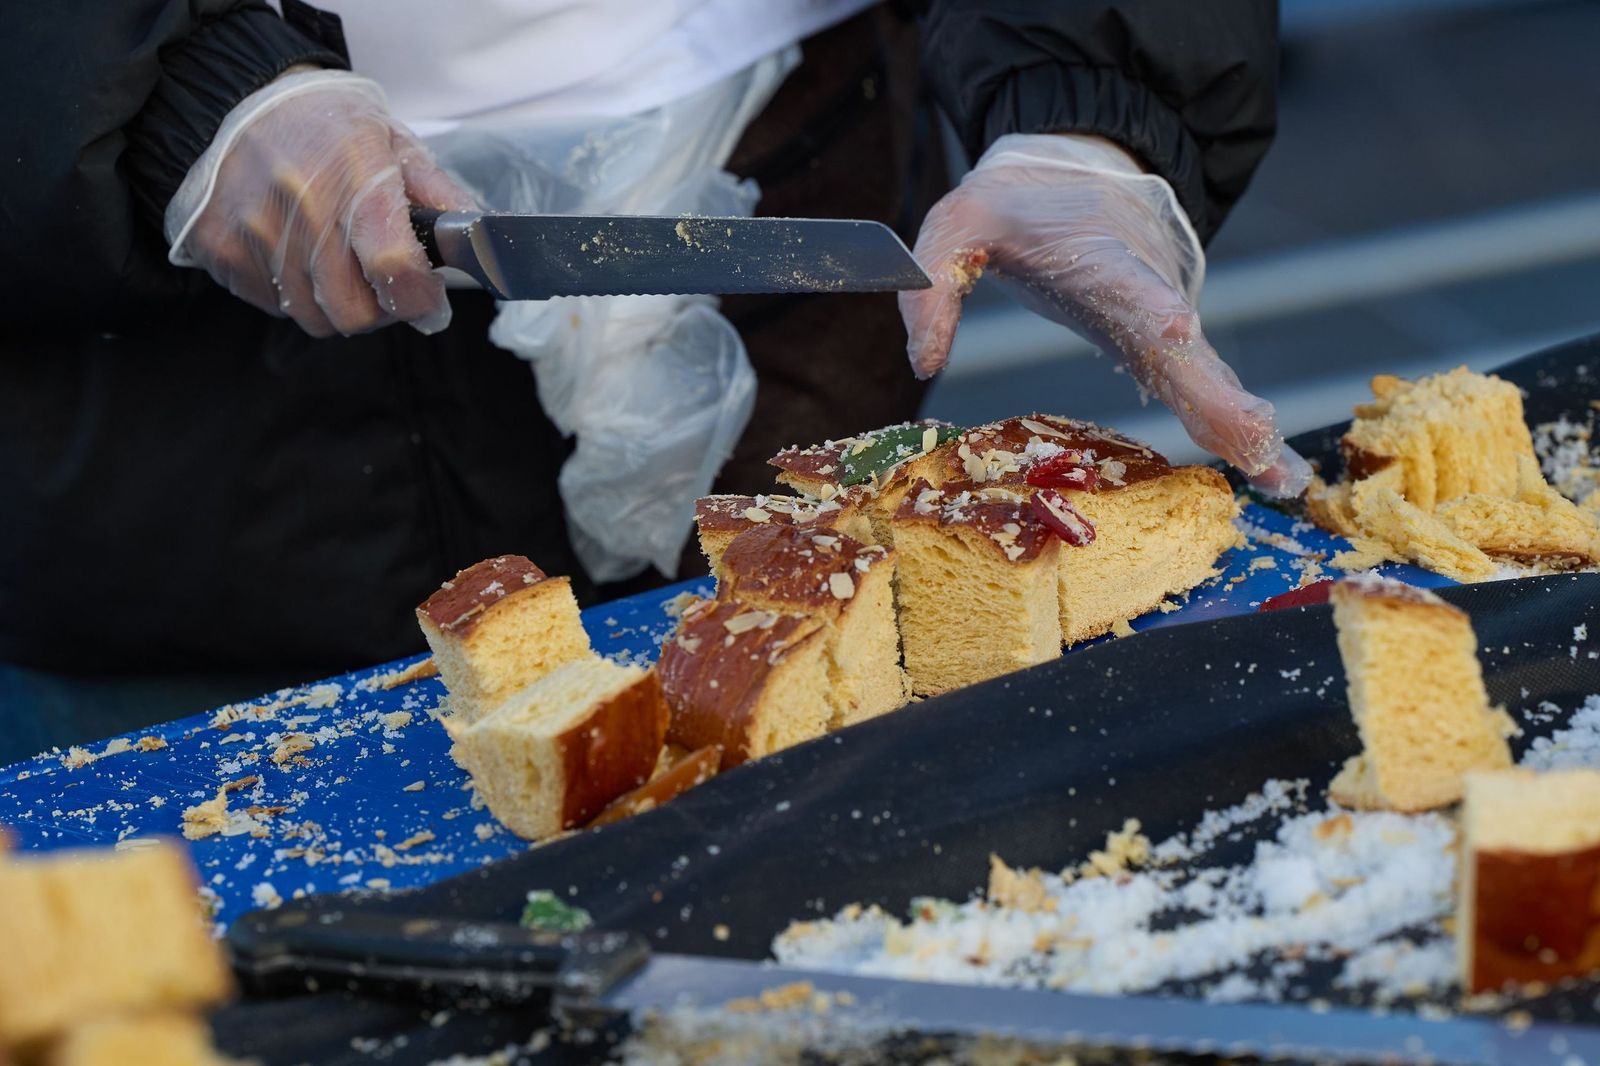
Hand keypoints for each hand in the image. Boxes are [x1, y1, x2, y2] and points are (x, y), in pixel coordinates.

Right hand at [166, 70, 476, 337]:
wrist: (250, 97)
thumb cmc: (333, 126)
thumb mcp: (400, 147)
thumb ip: (443, 199)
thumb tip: (480, 244)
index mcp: (357, 177)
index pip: (394, 268)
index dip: (419, 299)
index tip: (427, 297)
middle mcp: (301, 205)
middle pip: (354, 313)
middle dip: (380, 309)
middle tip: (382, 281)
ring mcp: (254, 229)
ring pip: (314, 317)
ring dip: (335, 302)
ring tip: (337, 260)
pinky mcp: (219, 246)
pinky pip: (272, 305)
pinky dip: (292, 293)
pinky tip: (297, 253)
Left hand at [901, 133, 1310, 497]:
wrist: (1083, 173)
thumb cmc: (1021, 203)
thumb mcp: (958, 220)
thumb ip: (932, 281)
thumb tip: (924, 360)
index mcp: (1102, 261)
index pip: (1127, 288)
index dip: (1152, 313)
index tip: (1180, 334)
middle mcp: (1146, 295)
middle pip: (1187, 350)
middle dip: (1221, 398)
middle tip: (1259, 443)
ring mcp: (1162, 323)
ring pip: (1205, 376)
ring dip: (1242, 426)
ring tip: (1280, 477)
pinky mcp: (1164, 347)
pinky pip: (1201, 388)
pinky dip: (1233, 428)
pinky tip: (1266, 470)